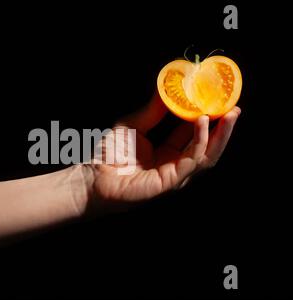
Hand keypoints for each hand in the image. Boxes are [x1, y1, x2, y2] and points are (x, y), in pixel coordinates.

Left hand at [80, 94, 240, 210]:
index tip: (218, 101)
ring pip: (206, 155)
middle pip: (206, 146)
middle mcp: (174, 164)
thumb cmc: (109, 155)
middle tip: (234, 107)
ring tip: (229, 113)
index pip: (194, 135)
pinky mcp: (169, 182)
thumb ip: (151, 111)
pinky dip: (199, 141)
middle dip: (223, 128)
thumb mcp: (133, 125)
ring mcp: (174, 175)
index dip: (208, 119)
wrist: (92, 177)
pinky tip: (203, 123)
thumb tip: (167, 89)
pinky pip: (191, 161)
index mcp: (168, 153)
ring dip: (220, 135)